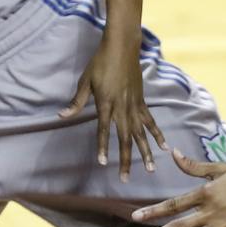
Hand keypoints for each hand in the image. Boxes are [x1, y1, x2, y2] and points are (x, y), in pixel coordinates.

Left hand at [59, 36, 166, 180]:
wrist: (121, 47)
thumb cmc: (100, 62)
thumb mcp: (85, 80)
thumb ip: (76, 101)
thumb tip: (61, 116)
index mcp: (106, 103)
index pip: (104, 129)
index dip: (103, 146)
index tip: (103, 163)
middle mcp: (122, 107)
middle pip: (124, 138)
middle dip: (125, 159)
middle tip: (126, 178)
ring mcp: (134, 105)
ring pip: (141, 133)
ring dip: (145, 152)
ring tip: (150, 169)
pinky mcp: (142, 100)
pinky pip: (150, 121)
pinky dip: (157, 134)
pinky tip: (164, 147)